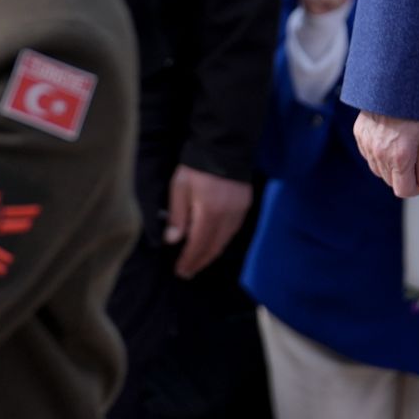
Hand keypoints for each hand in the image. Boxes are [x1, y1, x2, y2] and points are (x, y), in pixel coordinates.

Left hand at [162, 165, 251, 279]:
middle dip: (200, 262)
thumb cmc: (197, 166)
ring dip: (211, 254)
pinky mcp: (245, 206)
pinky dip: (222, 241)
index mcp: (209, 213)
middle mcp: (227, 217)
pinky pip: (233, 231)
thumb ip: (177, 215)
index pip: (198, 245)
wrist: (224, 145)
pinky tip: (214, 243)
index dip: (189, 260)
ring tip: (198, 262)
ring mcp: (239, 212)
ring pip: (225, 241)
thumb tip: (173, 240)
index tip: (180, 271)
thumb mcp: (180, 187)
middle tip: (188, 272)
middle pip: (214, 247)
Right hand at [354, 112, 418, 196]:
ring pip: (378, 171)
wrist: (392, 87)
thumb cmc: (412, 110)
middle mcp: (381, 155)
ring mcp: (368, 146)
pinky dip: (378, 155)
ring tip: (400, 148)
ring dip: (390, 167)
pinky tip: (387, 141)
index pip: (404, 190)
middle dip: (403, 177)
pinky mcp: (360, 137)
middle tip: (413, 160)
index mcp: (400, 158)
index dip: (415, 189)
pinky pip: (369, 156)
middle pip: (391, 182)